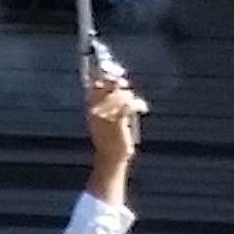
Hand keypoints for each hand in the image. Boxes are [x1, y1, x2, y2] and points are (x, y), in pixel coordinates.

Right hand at [84, 55, 144, 201]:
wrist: (110, 158)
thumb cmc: (109, 139)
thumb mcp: (105, 118)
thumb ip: (109, 102)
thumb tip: (119, 84)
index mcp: (90, 107)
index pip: (95, 83)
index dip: (105, 75)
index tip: (114, 74)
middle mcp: (96, 109)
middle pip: (109, 86)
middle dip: (120, 83)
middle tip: (126, 86)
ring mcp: (106, 115)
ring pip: (122, 95)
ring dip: (131, 97)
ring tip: (137, 104)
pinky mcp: (117, 121)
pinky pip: (130, 104)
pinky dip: (139, 104)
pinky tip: (143, 108)